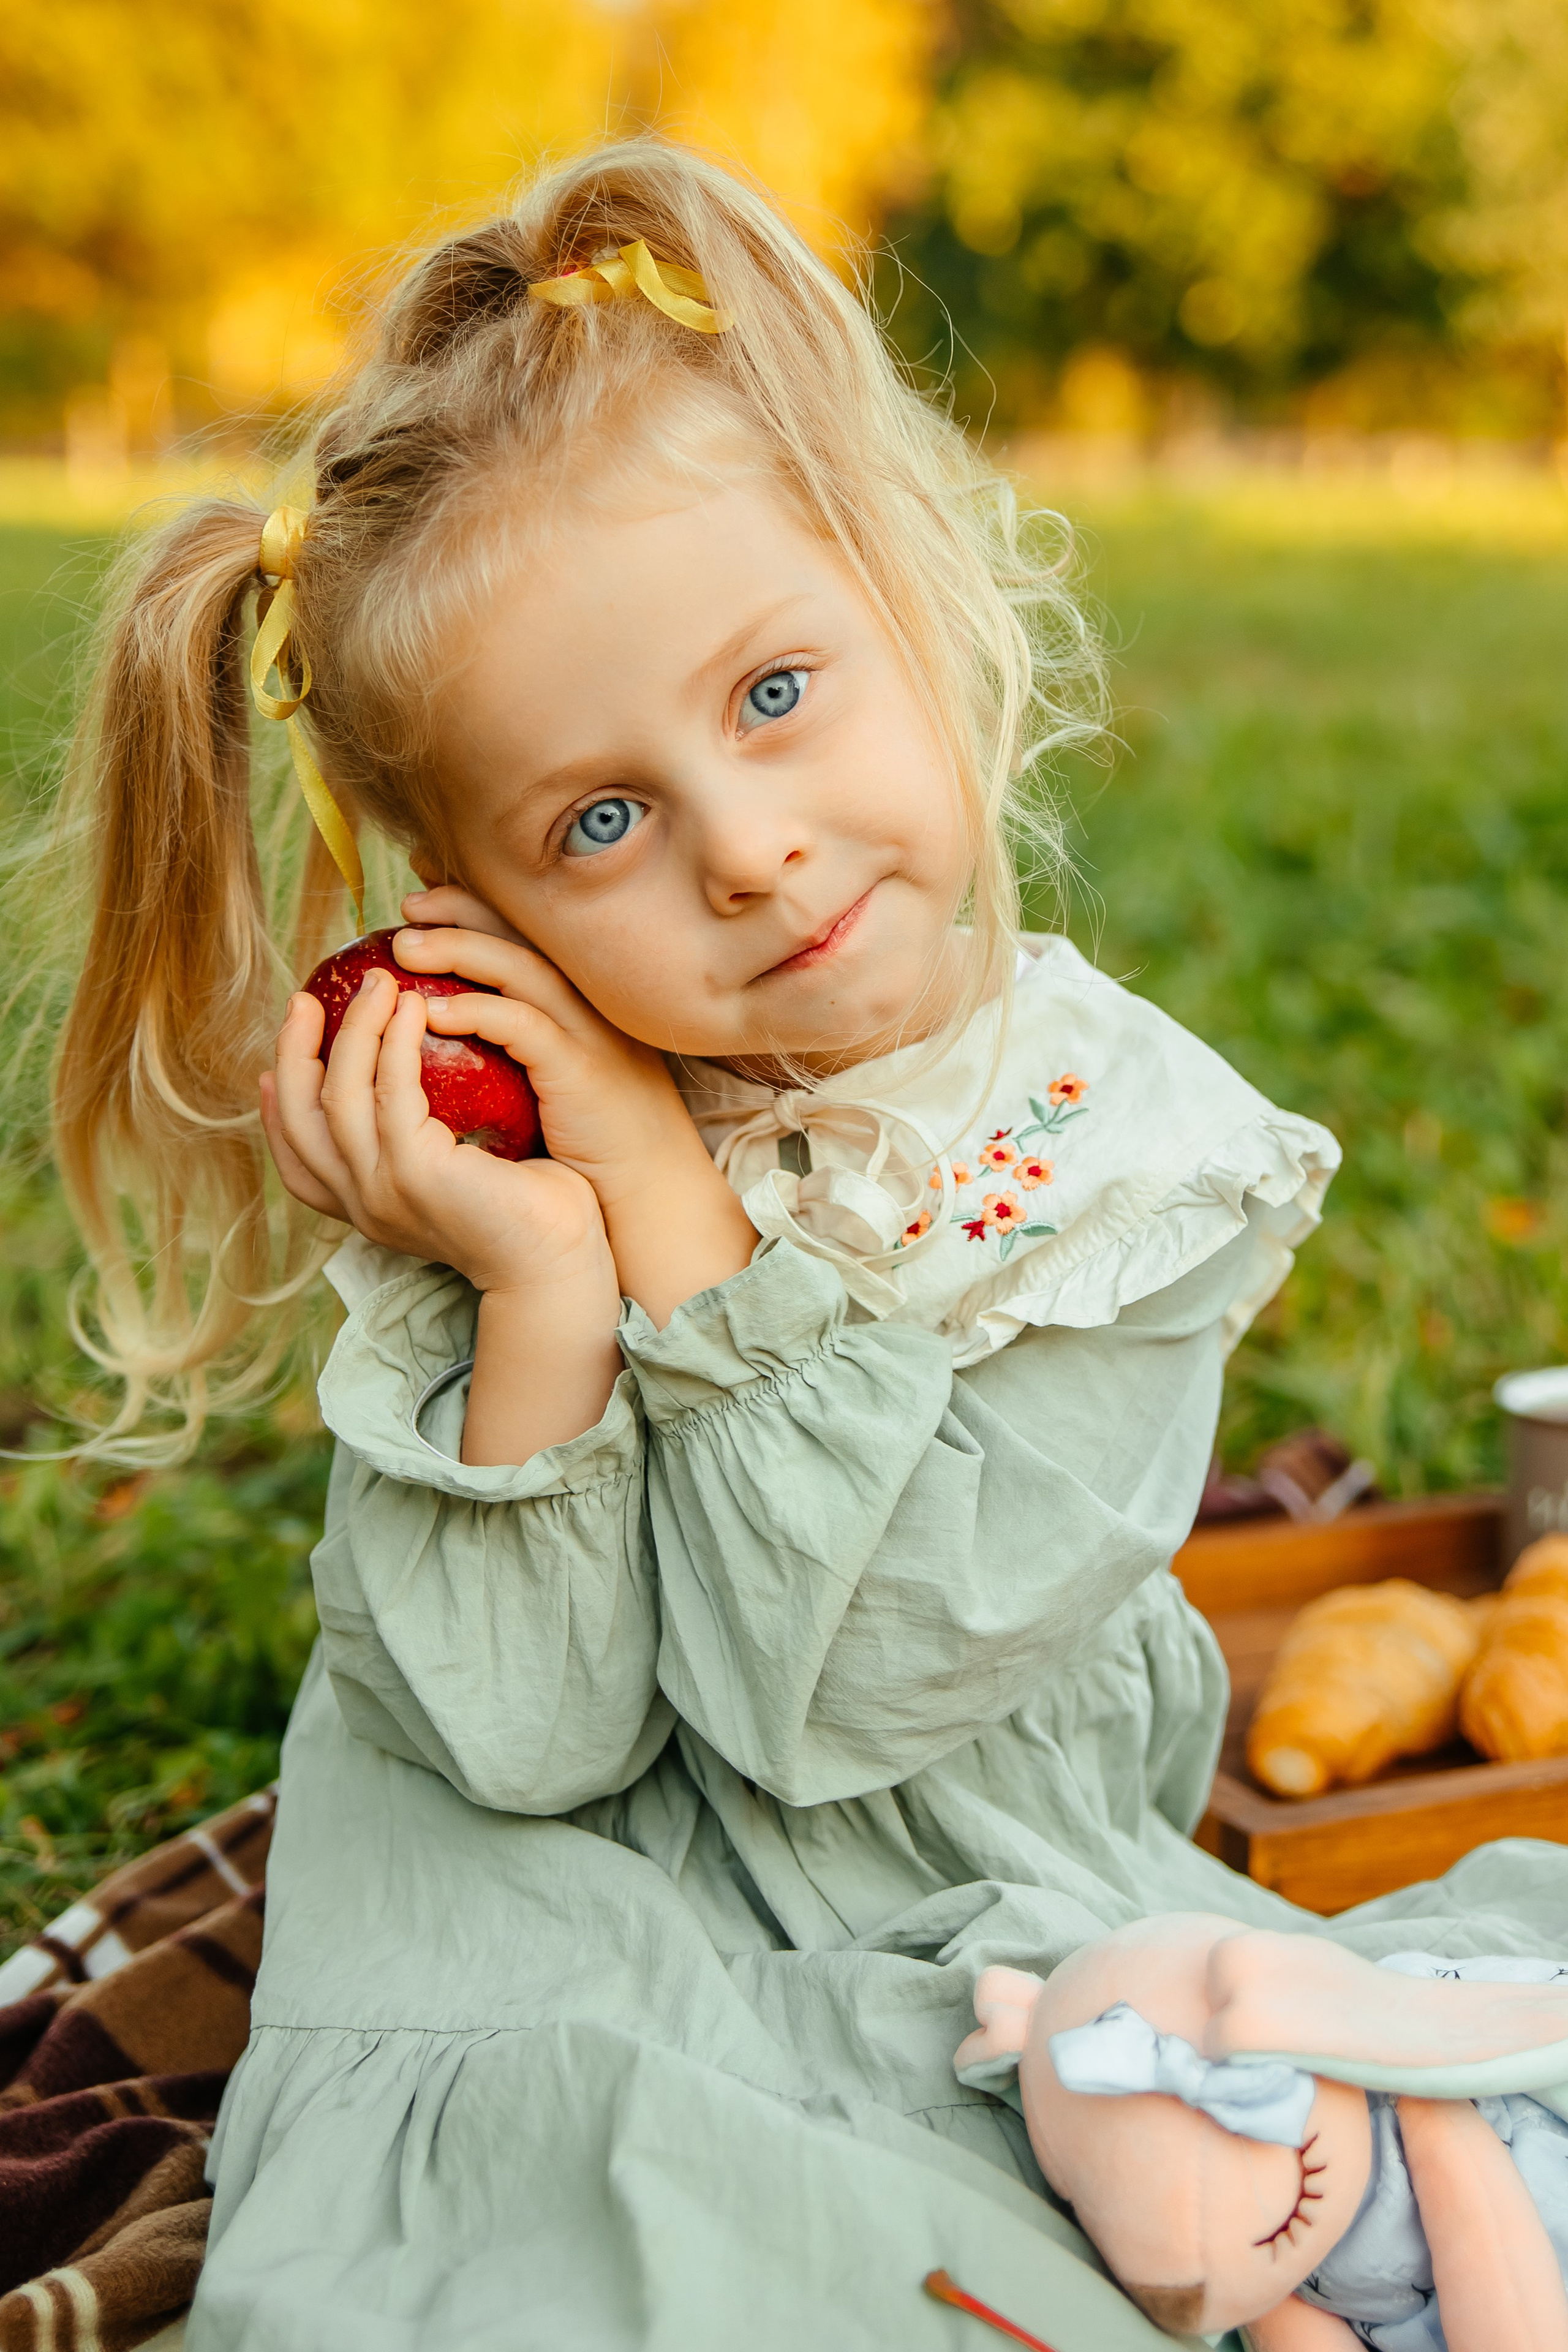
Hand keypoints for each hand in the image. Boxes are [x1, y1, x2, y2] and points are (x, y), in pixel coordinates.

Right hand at [263, 963, 608, 1298]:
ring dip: (354, 1028)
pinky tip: (414, 1005)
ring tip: (379, 983)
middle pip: (298, 1118)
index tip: (276, 1060)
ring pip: (340, 1093)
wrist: (555, 1264)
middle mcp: (362, 1202)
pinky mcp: (414, 1172)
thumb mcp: (454, 1175)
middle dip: (293, 1051)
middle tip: (305, 998)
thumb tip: (407, 1088)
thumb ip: (420, 1143)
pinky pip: (393, 1089)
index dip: (276, 1106)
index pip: (297, 1156)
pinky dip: (398, 1040)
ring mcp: (382, 1189)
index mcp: (365, 1206)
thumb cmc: (523, 1212)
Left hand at [390, 885, 705, 1211]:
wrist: (657, 1195)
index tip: (419, 903)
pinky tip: (434, 1013)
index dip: (471, 909)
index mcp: (580, 1001)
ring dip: (459, 950)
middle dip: (460, 911)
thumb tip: (449, 1031)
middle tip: (405, 909)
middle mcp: (589, 1005)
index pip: (522, 934)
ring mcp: (589, 1034)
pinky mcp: (584, 1071)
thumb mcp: (557, 1082)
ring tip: (404, 949)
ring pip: (520, 968)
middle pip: (520, 935)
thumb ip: (519, 1049)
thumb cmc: (597, 1146)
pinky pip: (525, 1027)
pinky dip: (477, 1013)